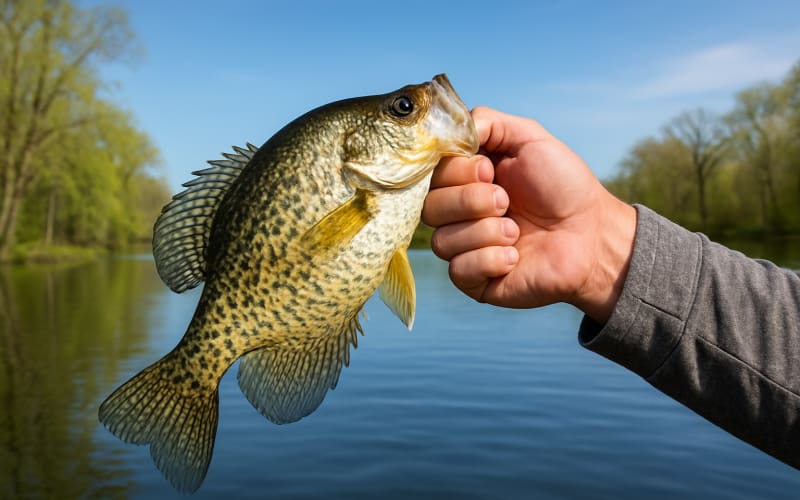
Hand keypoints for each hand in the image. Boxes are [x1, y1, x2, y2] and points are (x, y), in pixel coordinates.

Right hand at [422, 106, 636, 322]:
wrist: (593, 235)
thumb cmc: (564, 187)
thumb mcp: (529, 138)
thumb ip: (487, 122)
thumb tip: (448, 129)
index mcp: (466, 179)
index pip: (431, 173)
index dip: (456, 171)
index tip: (490, 170)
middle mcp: (459, 213)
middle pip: (429, 207)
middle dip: (471, 201)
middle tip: (506, 201)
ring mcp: (465, 247)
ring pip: (442, 240)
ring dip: (484, 232)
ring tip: (516, 231)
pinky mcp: (475, 280)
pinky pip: (458, 270)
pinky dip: (489, 259)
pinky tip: (516, 256)